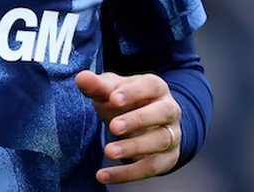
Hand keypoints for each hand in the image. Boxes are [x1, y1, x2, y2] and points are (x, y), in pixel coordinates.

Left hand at [75, 70, 181, 184]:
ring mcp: (172, 134)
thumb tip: (81, 78)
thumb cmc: (126, 101)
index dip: (133, 92)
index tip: (113, 99)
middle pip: (163, 112)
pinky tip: (104, 175)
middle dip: (138, 119)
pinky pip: (151, 167)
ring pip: (160, 140)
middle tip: (113, 127)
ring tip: (108, 152)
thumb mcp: (111, 91)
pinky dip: (128, 173)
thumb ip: (97, 86)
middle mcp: (170, 109)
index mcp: (156, 87)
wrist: (144, 123)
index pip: (150, 85)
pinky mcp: (168, 158)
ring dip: (134, 148)